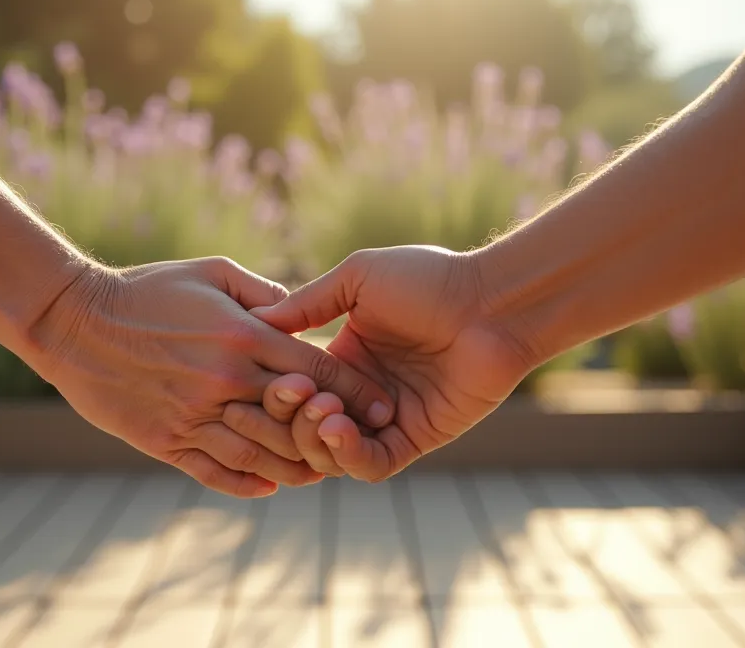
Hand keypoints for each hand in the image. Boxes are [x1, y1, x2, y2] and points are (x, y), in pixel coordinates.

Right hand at [25, 256, 394, 497]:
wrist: (73, 318)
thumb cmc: (148, 286)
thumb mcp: (214, 271)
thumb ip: (265, 295)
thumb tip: (301, 316)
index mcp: (242, 336)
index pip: (317, 372)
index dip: (355, 393)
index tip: (381, 404)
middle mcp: (223, 381)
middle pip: (297, 423)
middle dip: (334, 436)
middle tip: (360, 442)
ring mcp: (192, 414)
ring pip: (261, 456)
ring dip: (297, 467)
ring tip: (321, 471)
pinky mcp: (163, 440)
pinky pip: (215, 472)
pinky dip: (247, 484)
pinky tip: (269, 485)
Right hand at [251, 246, 535, 480]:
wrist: (490, 302)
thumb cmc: (429, 279)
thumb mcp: (358, 279)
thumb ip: (308, 302)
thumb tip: (255, 319)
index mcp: (341, 358)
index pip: (291, 388)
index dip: (273, 389)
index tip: (266, 376)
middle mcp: (359, 393)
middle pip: (303, 428)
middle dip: (291, 419)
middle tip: (300, 397)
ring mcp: (385, 421)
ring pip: (330, 455)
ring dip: (315, 439)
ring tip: (324, 411)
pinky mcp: (414, 440)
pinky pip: (371, 465)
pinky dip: (348, 456)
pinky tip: (340, 429)